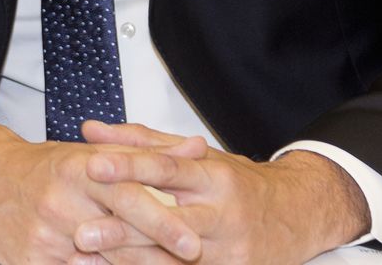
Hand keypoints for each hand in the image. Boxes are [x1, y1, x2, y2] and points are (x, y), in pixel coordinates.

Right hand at [0, 115, 204, 263]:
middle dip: (156, 255)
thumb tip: (198, 147)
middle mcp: (60, 203)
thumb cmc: (48, 168)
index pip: (126, 196)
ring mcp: (44, 235)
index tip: (193, 242)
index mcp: (78, 170)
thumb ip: (149, 153)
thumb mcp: (96, 152)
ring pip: (99, 262)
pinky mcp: (30, 260)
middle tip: (192, 260)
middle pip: (117, 237)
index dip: (161, 222)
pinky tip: (110, 263)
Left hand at [79, 121, 369, 263]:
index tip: (92, 165)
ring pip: (171, 258)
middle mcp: (222, 214)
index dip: (129, 166)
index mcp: (213, 176)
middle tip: (81, 231)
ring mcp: (228, 251)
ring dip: (125, 260)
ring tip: (83, 258)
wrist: (300, 215)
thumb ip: (142, 142)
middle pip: (167, 221)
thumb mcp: (198, 155)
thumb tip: (90, 130)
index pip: (167, 168)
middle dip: (122, 229)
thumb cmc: (238, 182)